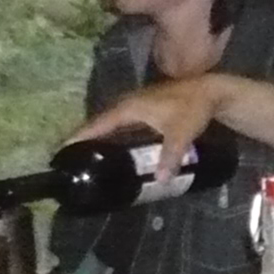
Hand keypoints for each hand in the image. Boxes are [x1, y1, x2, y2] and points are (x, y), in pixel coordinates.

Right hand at [75, 78, 218, 178]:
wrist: (212, 91)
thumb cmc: (193, 109)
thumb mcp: (181, 134)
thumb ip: (169, 157)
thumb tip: (160, 181)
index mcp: (129, 107)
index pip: (97, 123)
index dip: (80, 136)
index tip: (61, 149)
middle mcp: (128, 103)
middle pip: (100, 123)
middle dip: (85, 138)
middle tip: (70, 158)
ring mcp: (137, 104)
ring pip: (112, 122)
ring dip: (99, 136)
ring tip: (85, 155)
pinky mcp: (146, 108)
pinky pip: (122, 123)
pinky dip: (114, 134)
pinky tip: (113, 148)